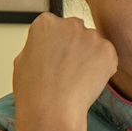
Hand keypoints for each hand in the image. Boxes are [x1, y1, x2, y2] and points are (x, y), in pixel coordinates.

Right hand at [12, 14, 118, 130]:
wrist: (52, 107)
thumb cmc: (33, 89)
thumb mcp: (23, 58)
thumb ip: (40, 45)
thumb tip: (48, 45)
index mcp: (46, 23)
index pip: (57, 26)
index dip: (57, 45)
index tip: (55, 58)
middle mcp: (70, 23)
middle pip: (77, 32)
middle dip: (75, 47)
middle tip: (69, 69)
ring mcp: (91, 36)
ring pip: (94, 45)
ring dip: (90, 57)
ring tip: (78, 78)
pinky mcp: (108, 50)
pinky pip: (108, 57)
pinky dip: (103, 68)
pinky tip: (89, 81)